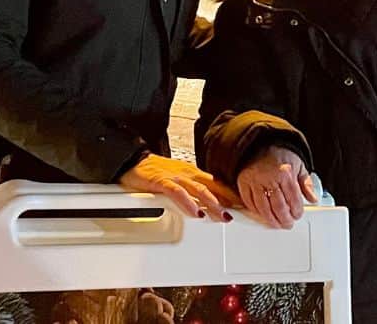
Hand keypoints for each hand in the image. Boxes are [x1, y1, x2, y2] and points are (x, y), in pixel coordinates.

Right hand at [119, 153, 239, 219]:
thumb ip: (192, 190)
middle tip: (239, 211)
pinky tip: (195, 212)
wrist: (134, 161)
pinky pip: (177, 192)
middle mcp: (187, 173)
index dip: (230, 193)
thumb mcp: (178, 180)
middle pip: (211, 186)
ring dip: (212, 203)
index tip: (242, 203)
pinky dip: (187, 203)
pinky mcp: (161, 181)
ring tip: (222, 215)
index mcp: (192, 173)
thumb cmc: (155, 172)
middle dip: (226, 199)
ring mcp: (175, 177)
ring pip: (198, 189)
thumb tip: (208, 203)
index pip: (216, 183)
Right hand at [237, 146, 317, 228]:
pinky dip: (257, 212)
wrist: (261, 145)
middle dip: (285, 219)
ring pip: (264, 208)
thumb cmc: (280, 156)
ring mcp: (255, 181)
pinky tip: (264, 215)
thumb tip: (313, 199)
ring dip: (271, 220)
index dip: (297, 211)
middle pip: (279, 206)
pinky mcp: (244, 184)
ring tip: (277, 224)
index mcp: (285, 173)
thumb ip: (306, 184)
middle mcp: (269, 177)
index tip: (298, 215)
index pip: (293, 199)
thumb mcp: (298, 166)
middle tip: (288, 224)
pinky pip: (250, 203)